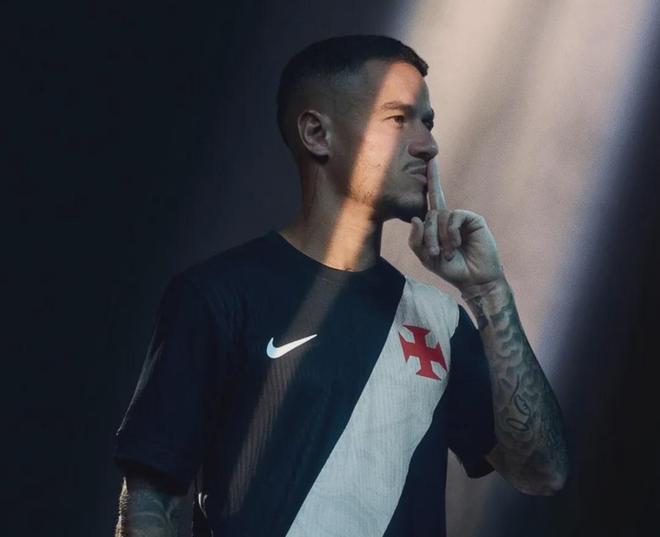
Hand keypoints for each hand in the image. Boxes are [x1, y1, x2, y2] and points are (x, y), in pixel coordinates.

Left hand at [408, 157, 504, 291]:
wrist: (473, 279)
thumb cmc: (451, 268)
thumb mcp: (426, 258)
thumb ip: (416, 240)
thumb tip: (416, 218)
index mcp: (438, 224)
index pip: (432, 198)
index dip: (432, 178)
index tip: (430, 159)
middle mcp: (449, 217)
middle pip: (430, 215)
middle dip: (429, 237)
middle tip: (434, 254)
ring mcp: (461, 218)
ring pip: (440, 217)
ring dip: (439, 237)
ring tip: (448, 253)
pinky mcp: (473, 219)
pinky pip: (454, 218)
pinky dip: (451, 233)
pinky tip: (456, 245)